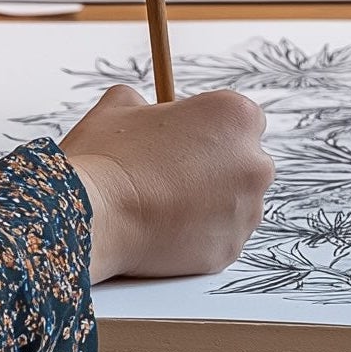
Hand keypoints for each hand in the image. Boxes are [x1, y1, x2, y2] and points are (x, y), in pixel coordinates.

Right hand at [60, 85, 274, 282]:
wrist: (96, 216)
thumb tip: (143, 108)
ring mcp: (246, 211)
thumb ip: (145, 101)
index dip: (206, 125)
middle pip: (242, 158)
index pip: (238, 117)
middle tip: (169, 168)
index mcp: (236, 117)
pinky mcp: (230, 249)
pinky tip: (163, 224)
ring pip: (233, 200)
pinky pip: (219, 234)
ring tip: (160, 198)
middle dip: (213, 163)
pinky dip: (198, 231)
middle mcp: (254, 163)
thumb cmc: (108, 156)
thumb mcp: (120, 105)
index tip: (180, 134)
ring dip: (207, 198)